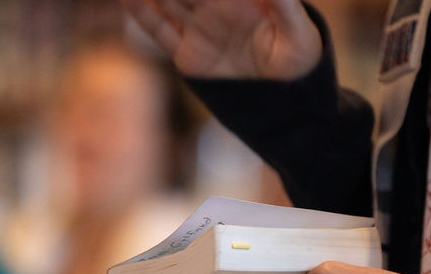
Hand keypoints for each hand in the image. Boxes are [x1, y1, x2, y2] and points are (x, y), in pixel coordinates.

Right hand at [119, 0, 322, 79]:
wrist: (288, 105)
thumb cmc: (302, 63)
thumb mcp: (298, 32)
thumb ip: (283, 2)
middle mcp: (216, 8)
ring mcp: (200, 30)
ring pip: (167, 1)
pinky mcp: (189, 56)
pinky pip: (161, 32)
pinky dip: (143, 14)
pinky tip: (129, 0)